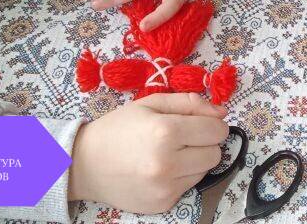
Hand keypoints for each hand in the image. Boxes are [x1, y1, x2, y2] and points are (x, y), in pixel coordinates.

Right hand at [67, 93, 228, 213]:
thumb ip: (189, 103)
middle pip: (216, 152)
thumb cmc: (118, 129)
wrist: (85, 164)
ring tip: (170, 153)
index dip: (212, 123)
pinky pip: (190, 186)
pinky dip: (182, 175)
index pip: (216, 130)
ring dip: (195, 160)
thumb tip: (221, 112)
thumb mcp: (150, 103)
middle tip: (183, 138)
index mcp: (165, 131)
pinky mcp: (164, 203)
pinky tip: (161, 169)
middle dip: (205, 142)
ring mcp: (166, 186)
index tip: (200, 122)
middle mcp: (168, 162)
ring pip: (206, 170)